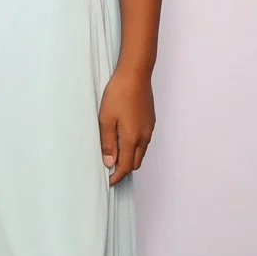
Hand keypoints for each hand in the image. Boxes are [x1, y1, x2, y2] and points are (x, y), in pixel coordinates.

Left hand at [99, 67, 155, 185]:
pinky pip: (144, 141)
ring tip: (115, 156)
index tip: (108, 181)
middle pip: (135, 162)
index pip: (126, 166)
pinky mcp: (150, 120)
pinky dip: (135, 147)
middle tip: (110, 170)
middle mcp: (144, 136)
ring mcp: (149, 128)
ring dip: (130, 158)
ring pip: (141, 152)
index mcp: (132, 138)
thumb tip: (110, 163)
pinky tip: (124, 140)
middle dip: (124, 169)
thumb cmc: (118, 94)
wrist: (135, 74)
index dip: (117, 176)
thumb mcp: (106, 119)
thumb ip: (108, 143)